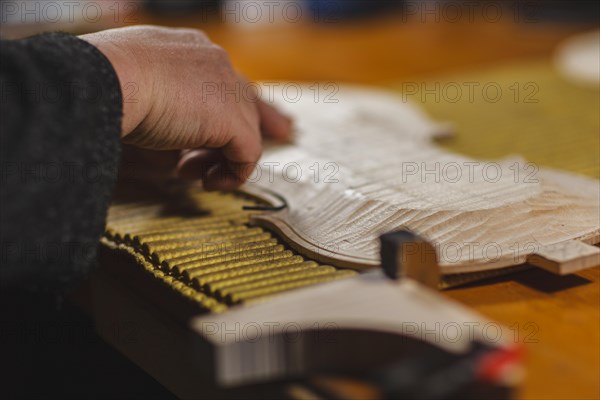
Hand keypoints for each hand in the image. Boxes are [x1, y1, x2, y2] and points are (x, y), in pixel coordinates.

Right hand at [80, 25, 291, 189]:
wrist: (108, 78)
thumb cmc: (105, 82)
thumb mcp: (132, 88)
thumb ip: (158, 106)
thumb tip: (168, 138)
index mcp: (187, 49)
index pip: (222, 76)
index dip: (236, 97)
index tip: (246, 111)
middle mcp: (213, 62)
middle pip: (247, 96)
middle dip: (264, 118)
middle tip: (283, 131)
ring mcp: (227, 89)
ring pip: (243, 131)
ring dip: (219, 159)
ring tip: (190, 172)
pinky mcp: (234, 120)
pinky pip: (246, 155)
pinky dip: (231, 174)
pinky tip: (207, 181)